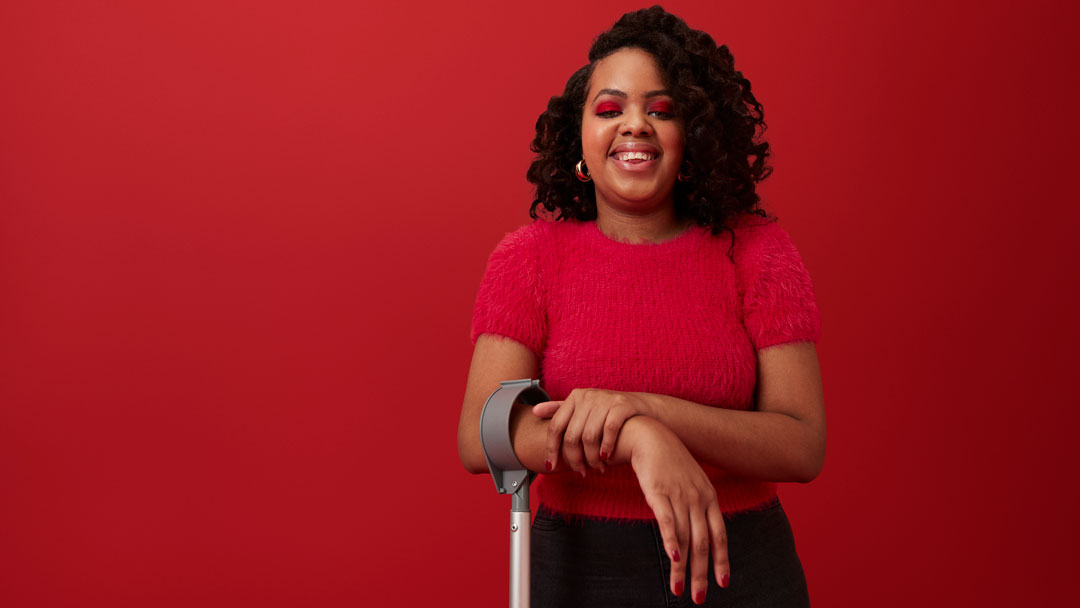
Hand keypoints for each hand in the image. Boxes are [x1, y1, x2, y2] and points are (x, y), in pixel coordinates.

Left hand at [532, 388, 653, 475]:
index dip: (551, 449)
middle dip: (574, 458)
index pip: (556, 427)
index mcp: (575, 397)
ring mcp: (606, 399)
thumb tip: (534, 411)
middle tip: (580, 472)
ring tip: (596, 468)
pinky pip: (610, 430)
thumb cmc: (609, 412)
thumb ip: (560, 409)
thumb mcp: (584, 408)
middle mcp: (588, 396)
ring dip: (592, 458)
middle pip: (572, 435)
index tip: (551, 466)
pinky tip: (607, 458)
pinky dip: (607, 447)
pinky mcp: (623, 405)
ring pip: (590, 436)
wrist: (643, 408)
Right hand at [625, 416, 729, 602]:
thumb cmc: (668, 462)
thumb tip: (695, 530)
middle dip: (701, 574)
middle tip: (699, 598)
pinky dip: (671, 541)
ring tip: (679, 590)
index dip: (722, 561)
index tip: (723, 583)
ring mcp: (680, 496)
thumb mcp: (690, 483)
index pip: (719, 536)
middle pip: (703, 543)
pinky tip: (674, 558)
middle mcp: (698, 499)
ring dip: (682, 568)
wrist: (650, 435)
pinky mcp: (659, 492)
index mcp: (709, 498)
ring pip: (685, 538)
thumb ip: (696, 506)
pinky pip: (668, 521)